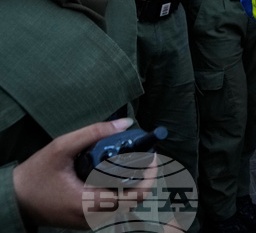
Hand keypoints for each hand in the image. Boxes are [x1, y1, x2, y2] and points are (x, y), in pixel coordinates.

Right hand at [12, 117, 152, 228]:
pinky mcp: (88, 218)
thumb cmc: (35, 175)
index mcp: (90, 203)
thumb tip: (125, 123)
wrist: (14, 199)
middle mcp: (94, 216)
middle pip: (135, 199)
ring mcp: (91, 220)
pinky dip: (120, 187)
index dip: (150, 176)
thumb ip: (93, 133)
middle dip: (144, 175)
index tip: (153, 156)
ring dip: (133, 181)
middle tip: (144, 155)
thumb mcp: (61, 147)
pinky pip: (113, 205)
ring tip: (132, 160)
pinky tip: (116, 171)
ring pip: (125, 203)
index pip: (136, 197)